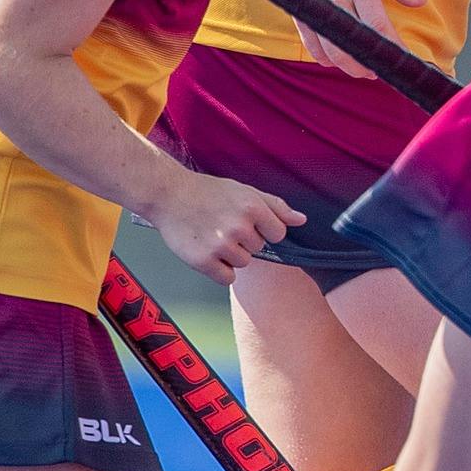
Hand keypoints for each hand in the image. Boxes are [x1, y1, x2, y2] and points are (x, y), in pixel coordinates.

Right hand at [151, 172, 299, 282]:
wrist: (168, 194)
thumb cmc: (208, 192)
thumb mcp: (246, 192)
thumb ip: (276, 207)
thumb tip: (302, 220)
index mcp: (253, 207)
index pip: (278, 234)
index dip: (264, 230)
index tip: (247, 223)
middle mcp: (239, 227)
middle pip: (258, 249)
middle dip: (244, 240)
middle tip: (222, 225)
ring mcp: (220, 245)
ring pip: (243, 263)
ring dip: (230, 255)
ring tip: (212, 236)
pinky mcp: (203, 261)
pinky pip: (226, 278)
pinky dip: (219, 270)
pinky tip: (207, 252)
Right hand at [283, 0, 426, 76]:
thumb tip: (420, 2)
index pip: (377, 25)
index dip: (392, 46)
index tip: (404, 57)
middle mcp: (334, 0)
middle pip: (351, 46)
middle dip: (368, 65)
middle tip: (380, 70)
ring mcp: (315, 10)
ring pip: (330, 52)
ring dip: (347, 67)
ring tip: (363, 70)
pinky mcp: (300, 14)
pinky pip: (311, 46)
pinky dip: (325, 58)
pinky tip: (339, 60)